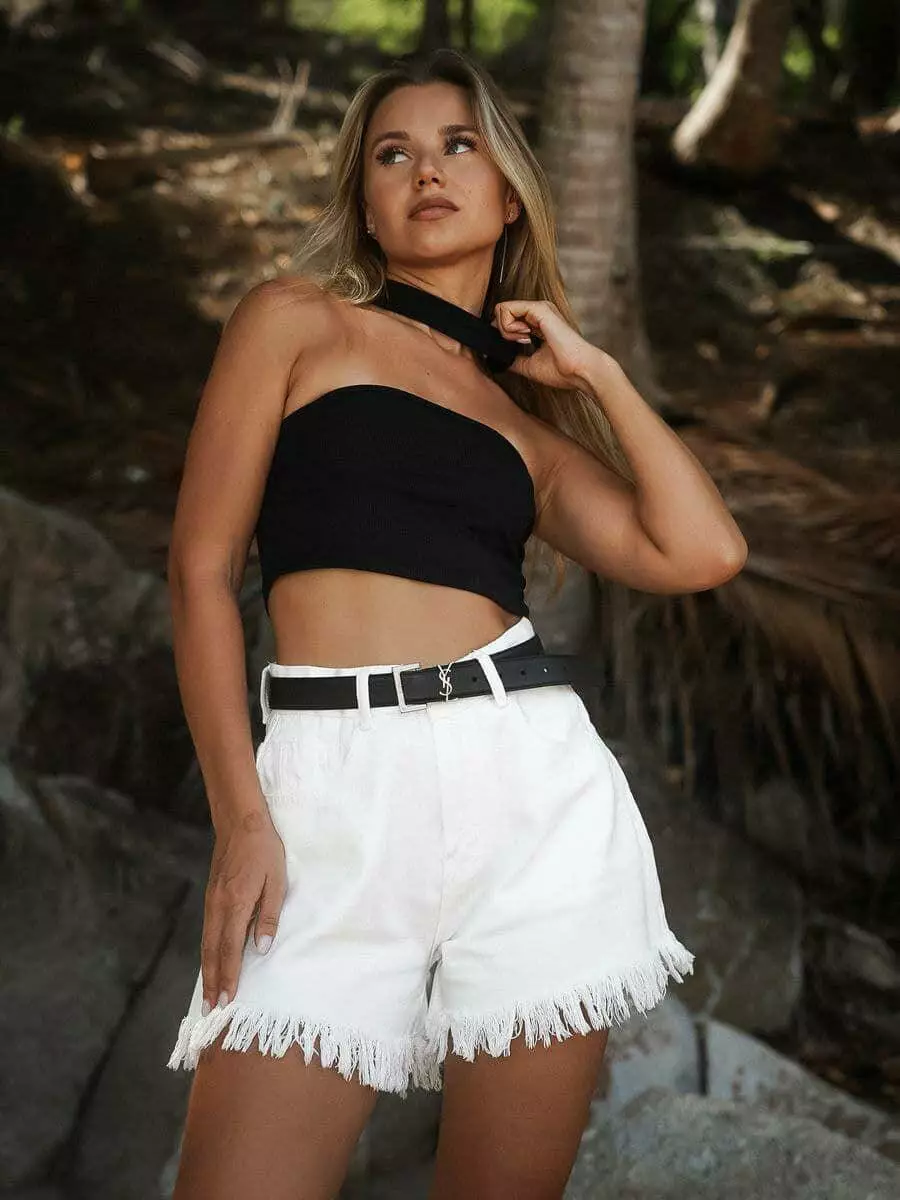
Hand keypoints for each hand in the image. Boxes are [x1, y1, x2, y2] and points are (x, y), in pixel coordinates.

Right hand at [200, 810, 286, 1015]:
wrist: (241, 823)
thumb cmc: (264, 851)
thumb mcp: (277, 881)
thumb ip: (268, 916)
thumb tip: (261, 948)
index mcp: (236, 904)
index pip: (231, 949)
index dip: (229, 976)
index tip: (227, 1000)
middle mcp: (218, 907)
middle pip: (213, 952)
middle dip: (213, 982)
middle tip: (211, 1010)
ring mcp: (212, 902)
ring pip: (206, 944)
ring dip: (207, 970)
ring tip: (208, 994)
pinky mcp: (211, 897)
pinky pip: (207, 932)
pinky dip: (207, 952)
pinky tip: (211, 962)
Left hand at [491, 298, 611, 388]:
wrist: (579, 371)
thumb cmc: (562, 370)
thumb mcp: (529, 365)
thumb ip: (514, 358)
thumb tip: (499, 358)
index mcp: (538, 323)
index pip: (509, 319)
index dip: (504, 335)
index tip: (517, 348)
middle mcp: (538, 313)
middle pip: (502, 312)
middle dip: (503, 332)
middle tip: (520, 344)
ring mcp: (539, 309)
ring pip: (502, 309)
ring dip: (505, 330)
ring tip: (524, 341)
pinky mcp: (539, 309)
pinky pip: (506, 308)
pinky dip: (508, 327)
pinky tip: (525, 336)